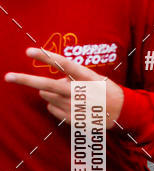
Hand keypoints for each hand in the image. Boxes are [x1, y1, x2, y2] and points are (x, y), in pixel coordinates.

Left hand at [4, 48, 123, 128]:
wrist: (123, 112)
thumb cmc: (106, 90)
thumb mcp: (94, 78)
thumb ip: (71, 78)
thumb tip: (48, 85)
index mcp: (87, 77)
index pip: (64, 64)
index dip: (46, 57)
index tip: (29, 51)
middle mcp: (80, 92)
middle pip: (48, 85)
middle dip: (26, 80)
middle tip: (8, 77)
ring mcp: (76, 107)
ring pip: (48, 96)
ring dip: (48, 92)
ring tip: (65, 93)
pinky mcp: (73, 119)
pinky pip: (52, 109)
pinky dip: (53, 105)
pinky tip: (67, 104)